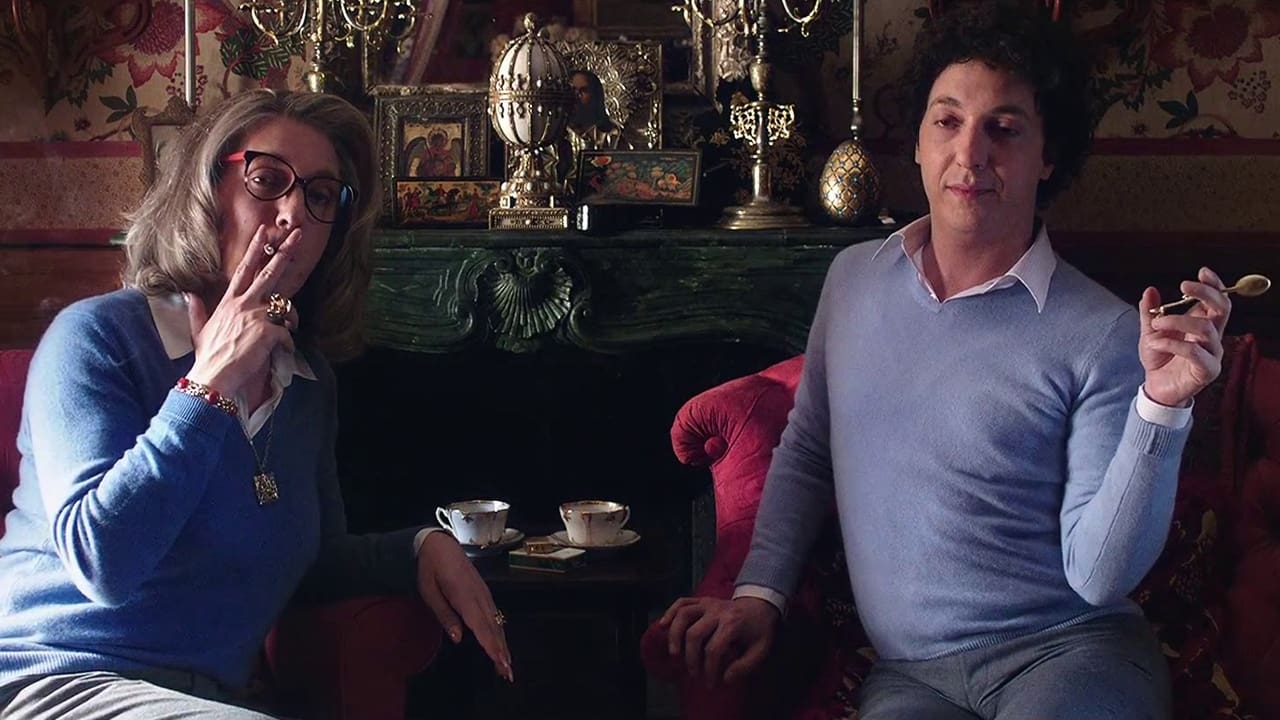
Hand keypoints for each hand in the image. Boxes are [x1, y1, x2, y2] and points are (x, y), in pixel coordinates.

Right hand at [186, 225, 300, 397]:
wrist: (213, 375)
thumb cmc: (208, 356)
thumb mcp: (198, 330)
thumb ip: (196, 310)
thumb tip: (188, 294)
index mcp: (229, 301)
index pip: (244, 269)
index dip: (256, 249)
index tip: (265, 231)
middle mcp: (244, 304)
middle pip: (269, 273)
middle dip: (285, 252)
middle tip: (298, 234)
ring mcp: (256, 316)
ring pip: (286, 307)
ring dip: (291, 319)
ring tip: (287, 331)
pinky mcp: (267, 332)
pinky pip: (287, 333)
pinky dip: (288, 343)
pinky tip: (282, 351)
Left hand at [416, 531, 513, 682]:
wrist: (439, 545)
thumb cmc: (430, 569)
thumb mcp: (429, 592)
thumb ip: (445, 615)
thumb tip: (458, 638)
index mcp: (464, 596)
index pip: (481, 626)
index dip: (491, 646)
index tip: (500, 662)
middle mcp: (479, 596)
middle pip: (493, 627)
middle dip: (501, 651)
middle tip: (507, 673)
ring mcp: (484, 594)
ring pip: (496, 622)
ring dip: (503, 644)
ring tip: (506, 665)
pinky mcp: (484, 593)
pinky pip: (494, 615)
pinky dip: (499, 631)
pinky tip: (500, 643)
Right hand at [657, 596, 779, 686]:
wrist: (761, 604)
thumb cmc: (759, 629)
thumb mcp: (761, 650)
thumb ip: (745, 666)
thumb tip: (725, 678)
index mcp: (733, 624)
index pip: (713, 649)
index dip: (709, 670)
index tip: (710, 683)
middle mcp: (718, 611)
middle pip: (694, 634)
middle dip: (691, 658)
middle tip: (694, 674)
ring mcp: (708, 603)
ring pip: (683, 615)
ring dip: (674, 635)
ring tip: (674, 654)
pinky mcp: (702, 600)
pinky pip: (682, 602)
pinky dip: (670, 612)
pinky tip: (663, 625)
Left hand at [1139, 266, 1231, 406]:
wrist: (1156, 388)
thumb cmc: (1159, 359)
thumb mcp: (1150, 332)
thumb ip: (1150, 312)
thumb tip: (1150, 289)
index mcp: (1203, 324)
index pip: (1218, 301)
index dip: (1214, 285)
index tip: (1202, 272)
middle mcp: (1212, 337)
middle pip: (1222, 309)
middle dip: (1205, 293)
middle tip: (1183, 285)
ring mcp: (1213, 353)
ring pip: (1205, 328)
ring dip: (1176, 321)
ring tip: (1155, 326)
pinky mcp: (1207, 370)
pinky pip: (1194, 351)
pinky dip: (1171, 343)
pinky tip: (1154, 344)